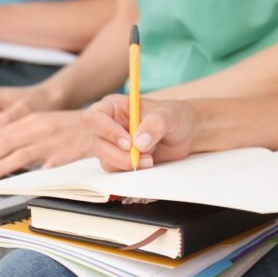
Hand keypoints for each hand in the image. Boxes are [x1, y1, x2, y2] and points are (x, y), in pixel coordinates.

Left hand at [0, 110, 90, 181]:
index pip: (0, 134)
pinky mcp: (60, 154)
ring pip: (17, 154)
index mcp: (31, 120)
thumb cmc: (70, 127)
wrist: (100, 126)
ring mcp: (49, 142)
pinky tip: (13, 183)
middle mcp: (37, 128)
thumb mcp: (42, 122)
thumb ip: (21, 131)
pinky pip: (40, 166)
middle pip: (3, 143)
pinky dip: (25, 174)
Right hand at [81, 95, 196, 171]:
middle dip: (119, 154)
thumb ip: (155, 125)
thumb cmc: (174, 117)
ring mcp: (111, 143)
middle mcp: (107, 124)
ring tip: (150, 158)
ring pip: (105, 159)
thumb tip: (139, 143)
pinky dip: (130, 169)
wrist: (183, 134)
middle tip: (142, 156)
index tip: (129, 143)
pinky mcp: (118, 158)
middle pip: (97, 143)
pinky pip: (115, 169)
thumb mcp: (169, 116)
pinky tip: (147, 162)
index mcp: (113, 106)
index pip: (94, 118)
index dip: (107, 132)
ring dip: (127, 163)